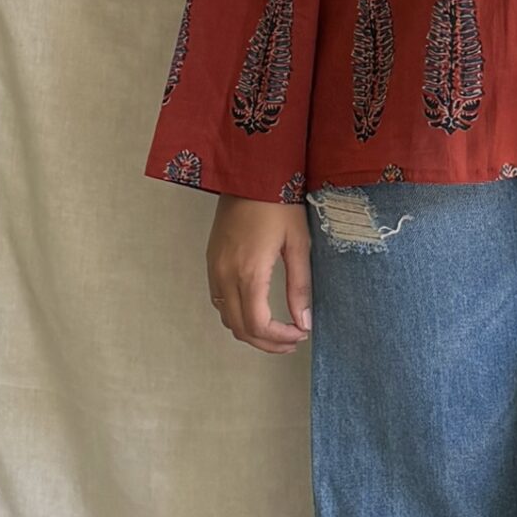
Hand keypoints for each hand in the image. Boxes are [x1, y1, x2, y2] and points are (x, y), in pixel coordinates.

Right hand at [207, 196, 313, 352]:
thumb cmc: (277, 203)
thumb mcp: (298, 244)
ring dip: (251, 332)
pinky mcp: (211, 262)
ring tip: (278, 330)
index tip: (299, 334)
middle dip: (266, 343)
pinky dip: (237, 315)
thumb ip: (300, 286)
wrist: (249, 174)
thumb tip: (304, 321)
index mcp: (248, 272)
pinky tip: (258, 310)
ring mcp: (214, 269)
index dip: (278, 339)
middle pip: (239, 328)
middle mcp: (225, 275)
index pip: (257, 325)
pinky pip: (219, 301)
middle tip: (291, 341)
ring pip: (227, 318)